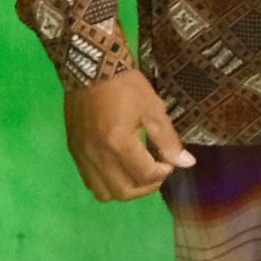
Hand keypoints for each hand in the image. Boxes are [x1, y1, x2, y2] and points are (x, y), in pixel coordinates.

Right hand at [64, 69, 193, 202]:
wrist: (92, 68)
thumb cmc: (126, 86)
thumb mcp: (153, 109)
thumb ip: (169, 140)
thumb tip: (186, 163)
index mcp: (119, 144)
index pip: (144, 176)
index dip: (162, 174)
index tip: (169, 163)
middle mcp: (97, 155)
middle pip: (122, 192)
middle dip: (145, 188)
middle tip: (156, 173)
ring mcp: (82, 155)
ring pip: (103, 192)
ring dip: (124, 189)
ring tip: (137, 173)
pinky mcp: (74, 151)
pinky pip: (89, 180)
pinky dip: (106, 182)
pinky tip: (118, 167)